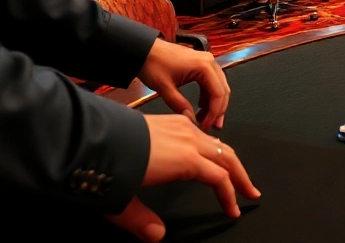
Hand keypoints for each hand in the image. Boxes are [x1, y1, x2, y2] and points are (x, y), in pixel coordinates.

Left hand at [106, 114, 259, 241]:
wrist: (88, 133)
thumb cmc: (106, 163)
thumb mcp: (123, 201)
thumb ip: (142, 220)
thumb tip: (156, 235)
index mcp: (186, 160)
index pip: (220, 179)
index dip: (229, 197)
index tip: (234, 210)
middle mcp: (188, 140)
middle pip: (227, 157)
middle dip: (241, 175)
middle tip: (250, 190)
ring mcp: (179, 127)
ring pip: (216, 142)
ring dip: (228, 158)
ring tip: (232, 171)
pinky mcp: (168, 120)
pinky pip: (200, 132)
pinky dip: (211, 145)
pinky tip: (204, 151)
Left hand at [136, 39, 229, 130]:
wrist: (144, 50)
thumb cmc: (153, 64)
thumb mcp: (164, 87)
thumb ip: (179, 105)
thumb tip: (191, 120)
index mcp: (204, 66)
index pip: (218, 93)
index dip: (214, 112)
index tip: (206, 125)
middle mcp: (210, 62)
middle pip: (223, 90)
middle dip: (219, 110)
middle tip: (213, 126)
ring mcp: (207, 62)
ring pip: (219, 86)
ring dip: (215, 104)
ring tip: (206, 119)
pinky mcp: (202, 64)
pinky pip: (212, 82)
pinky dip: (209, 96)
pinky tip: (201, 107)